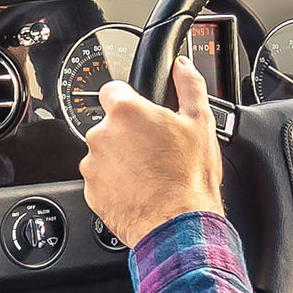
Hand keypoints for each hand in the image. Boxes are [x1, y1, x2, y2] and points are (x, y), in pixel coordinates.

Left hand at [80, 57, 222, 246]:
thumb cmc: (189, 177)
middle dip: (129, 134)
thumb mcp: (201, 123)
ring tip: (149, 174)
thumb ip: (189, 86)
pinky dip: (116, 184)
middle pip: (110, 125)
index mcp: (125, 111)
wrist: (178, 226)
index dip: (131, 100)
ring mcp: (93, 165)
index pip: (113, 90)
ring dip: (121, 160)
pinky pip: (101, 180)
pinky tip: (140, 190)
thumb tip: (182, 66)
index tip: (142, 114)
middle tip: (154, 150)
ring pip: (104, 153)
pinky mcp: (91, 192)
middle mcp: (101, 135)